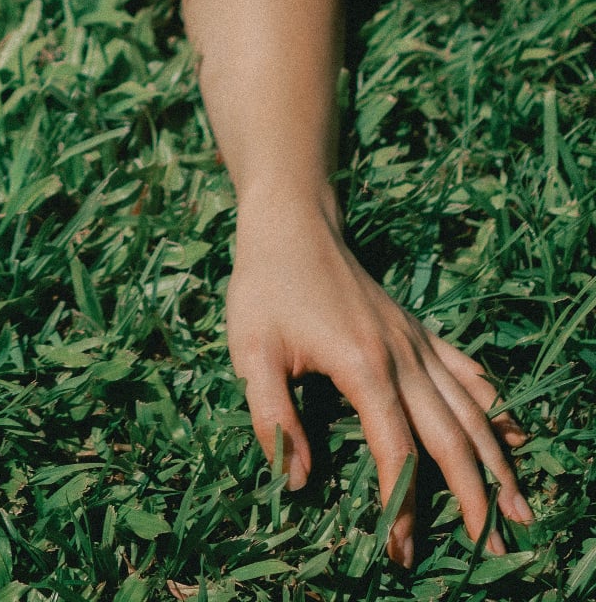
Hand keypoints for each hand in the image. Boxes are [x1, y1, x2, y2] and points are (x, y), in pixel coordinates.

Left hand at [227, 195, 531, 568]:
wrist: (292, 221)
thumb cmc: (265, 286)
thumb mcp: (250, 352)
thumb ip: (272, 419)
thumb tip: (297, 482)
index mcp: (364, 367)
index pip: (395, 450)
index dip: (400, 504)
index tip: (400, 550)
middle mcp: (403, 357)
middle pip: (452, 438)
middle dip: (475, 497)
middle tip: (494, 548)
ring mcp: (416, 342)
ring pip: (471, 408)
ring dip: (498, 461)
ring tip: (521, 508)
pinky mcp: (417, 330)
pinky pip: (466, 372)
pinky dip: (494, 405)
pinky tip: (513, 433)